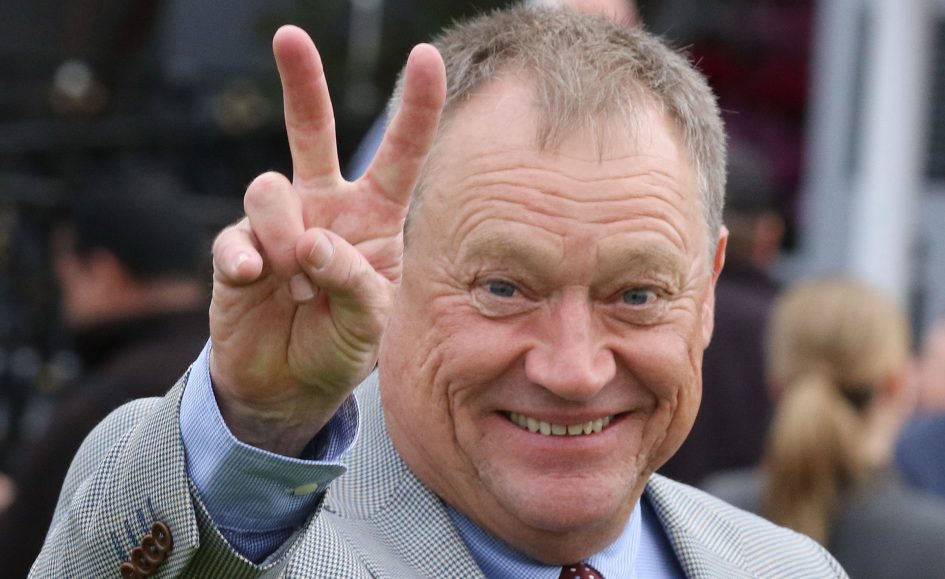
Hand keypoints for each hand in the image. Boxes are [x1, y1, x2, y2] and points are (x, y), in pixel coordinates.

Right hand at [208, 26, 444, 454]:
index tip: (426, 56)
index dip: (415, 110)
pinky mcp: (237, 251)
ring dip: (285, 233)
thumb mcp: (371, 324)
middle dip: (302, 84)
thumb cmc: (342, 347)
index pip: (399, 157)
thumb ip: (354, 282)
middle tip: (290, 37)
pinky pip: (235, 236)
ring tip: (293, 279)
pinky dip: (245, 259)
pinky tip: (255, 280)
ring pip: (270, 187)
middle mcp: (324, 210)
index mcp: (373, 220)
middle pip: (312, 133)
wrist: (289, 387)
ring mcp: (278, 227)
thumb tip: (313, 240)